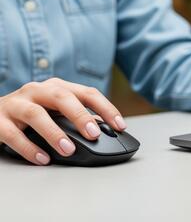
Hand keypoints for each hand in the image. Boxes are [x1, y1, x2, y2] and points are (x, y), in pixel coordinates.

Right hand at [0, 78, 125, 164]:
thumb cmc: (31, 112)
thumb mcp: (56, 109)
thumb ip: (77, 115)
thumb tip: (105, 128)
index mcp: (57, 87)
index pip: (87, 93)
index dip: (106, 108)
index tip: (120, 125)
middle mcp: (37, 91)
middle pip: (61, 97)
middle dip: (80, 116)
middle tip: (93, 134)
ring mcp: (16, 104)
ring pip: (36, 114)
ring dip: (54, 133)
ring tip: (68, 150)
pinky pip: (13, 135)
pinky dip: (29, 148)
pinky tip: (43, 159)